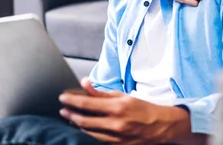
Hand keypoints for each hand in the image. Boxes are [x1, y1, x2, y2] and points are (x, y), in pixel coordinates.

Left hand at [59, 79, 191, 144]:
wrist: (160, 126)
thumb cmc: (142, 108)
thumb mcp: (123, 96)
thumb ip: (102, 92)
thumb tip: (84, 83)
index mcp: (117, 107)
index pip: (87, 104)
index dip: (72, 101)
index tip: (62, 98)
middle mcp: (115, 124)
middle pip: (84, 120)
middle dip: (70, 114)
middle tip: (63, 110)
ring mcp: (115, 138)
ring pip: (88, 132)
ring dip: (77, 124)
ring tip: (71, 118)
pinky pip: (97, 140)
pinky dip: (89, 133)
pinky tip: (85, 127)